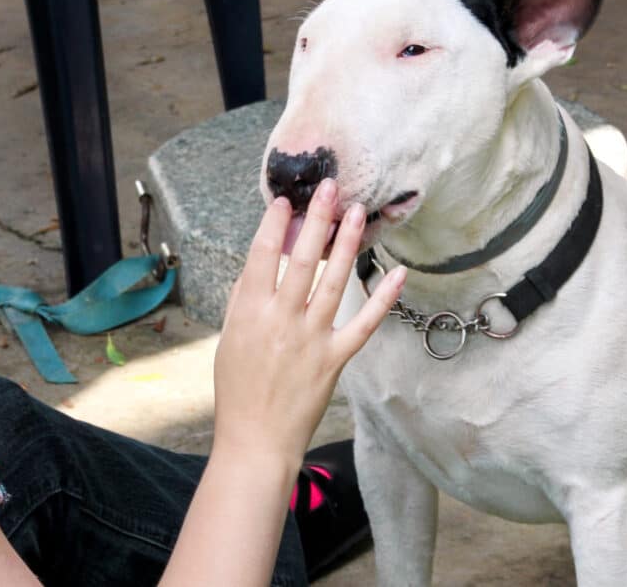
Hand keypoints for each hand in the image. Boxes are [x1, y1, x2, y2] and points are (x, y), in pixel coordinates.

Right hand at [212, 179, 404, 471]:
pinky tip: (397, 272)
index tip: (286, 201)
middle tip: (330, 187)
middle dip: (317, 219)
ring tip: (357, 212)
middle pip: (303, 259)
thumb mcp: (230, 340)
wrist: (256, 439)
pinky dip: (383, 298)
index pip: (263, 256)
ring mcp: (312, 338)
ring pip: (334, 281)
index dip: (274, 224)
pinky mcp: (336, 358)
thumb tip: (258, 267)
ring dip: (348, 244)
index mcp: (251, 312)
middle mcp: (282, 319)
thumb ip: (244, 301)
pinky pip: (365, 323)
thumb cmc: (238, 389)